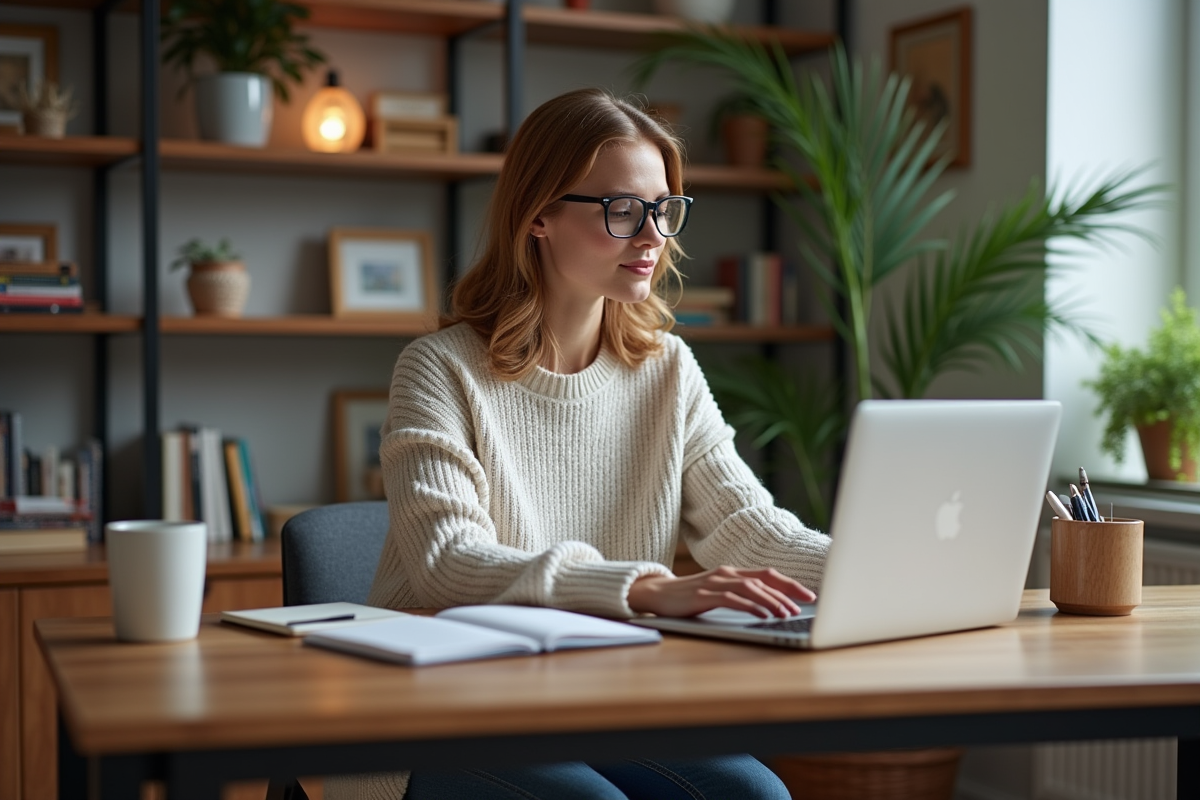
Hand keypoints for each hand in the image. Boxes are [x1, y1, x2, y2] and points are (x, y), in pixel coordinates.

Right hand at [627, 566, 815, 618]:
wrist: (655, 593)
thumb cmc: (689, 596)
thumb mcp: (718, 592)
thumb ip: (739, 595)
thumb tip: (770, 607)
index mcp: (731, 572)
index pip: (767, 574)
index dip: (790, 583)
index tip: (810, 595)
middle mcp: (726, 573)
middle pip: (764, 578)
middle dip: (789, 590)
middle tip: (807, 603)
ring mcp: (714, 583)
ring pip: (751, 588)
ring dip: (772, 600)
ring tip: (787, 613)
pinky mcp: (703, 594)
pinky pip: (732, 599)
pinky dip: (750, 606)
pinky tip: (762, 615)